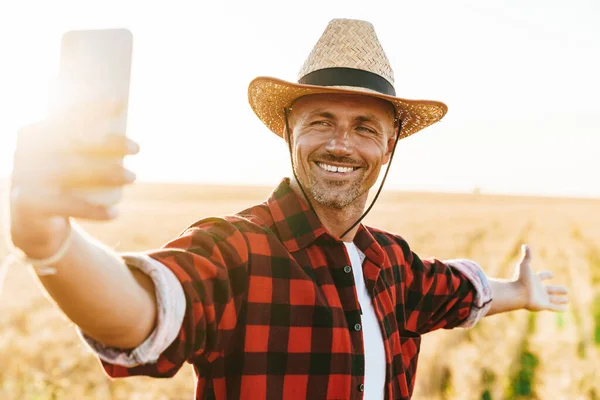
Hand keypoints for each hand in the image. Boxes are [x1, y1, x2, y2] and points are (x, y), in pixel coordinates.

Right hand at [9, 107, 138, 258]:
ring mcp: (26, 179)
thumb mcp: (65, 158)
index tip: (121, 103)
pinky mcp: (30, 206)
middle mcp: (26, 154)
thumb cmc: (59, 183)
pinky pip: (67, 206)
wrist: (32, 224)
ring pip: (72, 173)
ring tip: (133, 177)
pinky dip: (94, 211)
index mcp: (34, 135)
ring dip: (107, 174)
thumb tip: (122, 106)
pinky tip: (115, 213)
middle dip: (108, 142)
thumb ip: (84, 138)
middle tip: (137, 148)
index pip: (64, 115)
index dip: (91, 107)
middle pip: (72, 143)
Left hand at [514, 244, 568, 311]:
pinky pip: (553, 307)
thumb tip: (525, 245)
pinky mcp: (543, 305)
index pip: (542, 276)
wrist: (517, 293)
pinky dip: (559, 308)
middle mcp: (538, 289)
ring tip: (567, 300)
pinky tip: (566, 309)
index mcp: (534, 280)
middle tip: (566, 290)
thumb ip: (527, 256)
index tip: (552, 275)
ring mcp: (541, 298)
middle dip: (557, 289)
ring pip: (553, 299)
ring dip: (560, 299)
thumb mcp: (524, 265)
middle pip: (550, 289)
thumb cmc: (520, 279)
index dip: (547, 275)